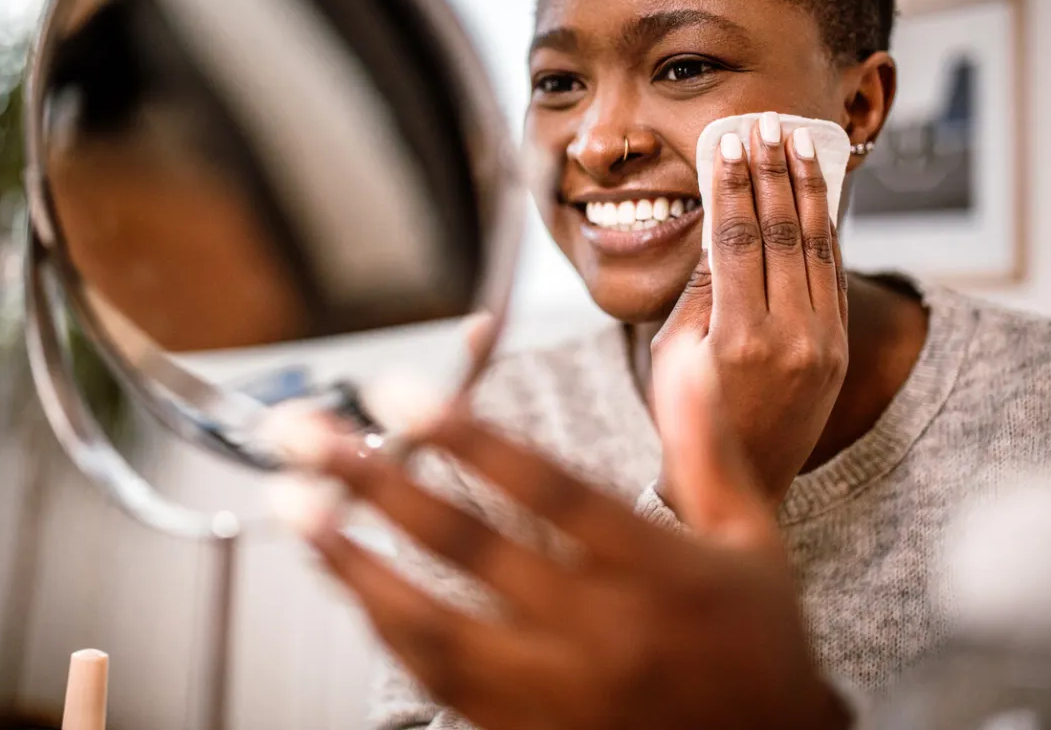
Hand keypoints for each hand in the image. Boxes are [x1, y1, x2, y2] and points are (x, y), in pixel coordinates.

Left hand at [289, 336, 851, 729]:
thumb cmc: (756, 644)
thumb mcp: (750, 538)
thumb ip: (707, 444)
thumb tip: (680, 357)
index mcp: (659, 572)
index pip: (551, 492)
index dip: (469, 438)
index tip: (401, 393)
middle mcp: (602, 632)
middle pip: (471, 550)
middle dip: (377, 485)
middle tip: (306, 437)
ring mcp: (558, 691)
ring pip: (435, 625)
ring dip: (355, 563)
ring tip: (295, 509)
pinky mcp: (526, 729)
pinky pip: (438, 679)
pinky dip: (383, 627)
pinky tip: (344, 581)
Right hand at [653, 117, 848, 506]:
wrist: (743, 482)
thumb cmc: (691, 420)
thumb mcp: (676, 357)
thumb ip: (699, 292)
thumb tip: (718, 230)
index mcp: (739, 338)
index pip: (739, 240)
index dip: (735, 186)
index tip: (731, 145)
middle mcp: (791, 336)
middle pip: (784, 233)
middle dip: (774, 173)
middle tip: (766, 127)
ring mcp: (823, 342)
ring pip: (819, 247)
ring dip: (808, 189)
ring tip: (800, 143)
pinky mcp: (838, 348)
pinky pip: (835, 275)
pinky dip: (826, 230)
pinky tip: (816, 196)